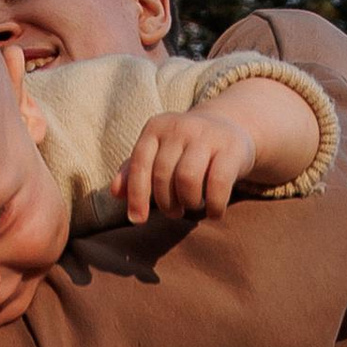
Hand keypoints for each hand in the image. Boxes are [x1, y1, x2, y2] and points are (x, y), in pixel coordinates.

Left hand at [120, 109, 257, 222]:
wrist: (228, 128)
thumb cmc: (185, 149)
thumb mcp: (157, 154)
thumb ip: (133, 171)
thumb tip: (115, 193)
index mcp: (156, 127)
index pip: (139, 164)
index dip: (136, 195)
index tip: (138, 220)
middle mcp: (179, 126)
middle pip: (163, 175)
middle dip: (166, 203)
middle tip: (174, 212)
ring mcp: (207, 135)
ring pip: (187, 178)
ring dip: (188, 202)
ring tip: (192, 206)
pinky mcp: (231, 148)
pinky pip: (218, 184)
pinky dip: (214, 205)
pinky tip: (214, 212)